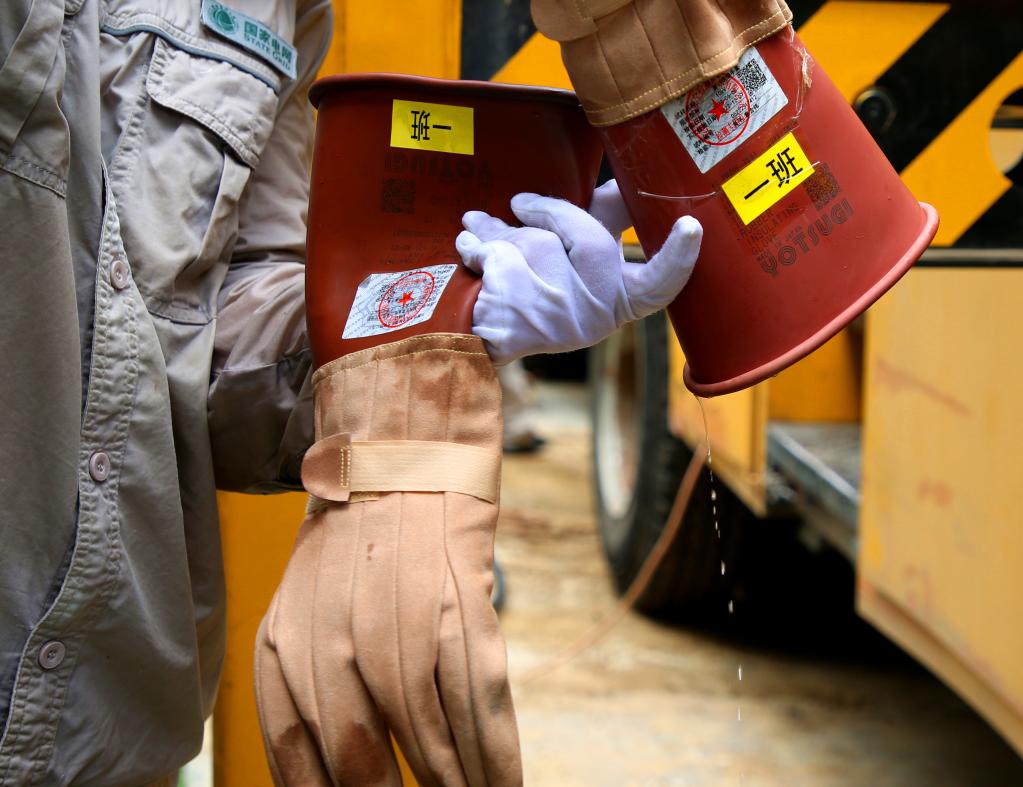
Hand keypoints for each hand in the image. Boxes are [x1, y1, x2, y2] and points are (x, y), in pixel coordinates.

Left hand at [456, 180, 701, 364]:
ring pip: (536, 246)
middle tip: (519, 201)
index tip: (691, 226)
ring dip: (500, 230)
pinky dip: (475, 243)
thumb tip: (621, 181)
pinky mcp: (515, 322)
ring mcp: (556, 322)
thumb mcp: (576, 265)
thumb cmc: (537, 291)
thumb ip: (600, 222)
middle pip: (591, 242)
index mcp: (620, 300)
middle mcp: (595, 317)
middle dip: (550, 210)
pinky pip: (497, 258)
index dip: (678, 258)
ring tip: (478, 225)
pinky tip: (468, 243)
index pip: (659, 286)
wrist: (479, 340)